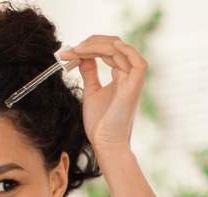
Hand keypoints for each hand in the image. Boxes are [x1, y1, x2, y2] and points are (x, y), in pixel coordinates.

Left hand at [60, 36, 147, 153]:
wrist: (105, 143)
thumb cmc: (100, 123)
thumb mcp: (91, 91)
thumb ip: (89, 72)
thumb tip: (83, 55)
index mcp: (120, 77)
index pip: (109, 50)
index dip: (90, 46)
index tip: (69, 52)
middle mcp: (128, 76)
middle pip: (115, 46)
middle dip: (91, 42)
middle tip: (71, 49)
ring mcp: (132, 82)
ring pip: (121, 50)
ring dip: (98, 45)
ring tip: (78, 50)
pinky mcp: (133, 88)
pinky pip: (138, 63)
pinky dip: (127, 51)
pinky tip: (112, 46)